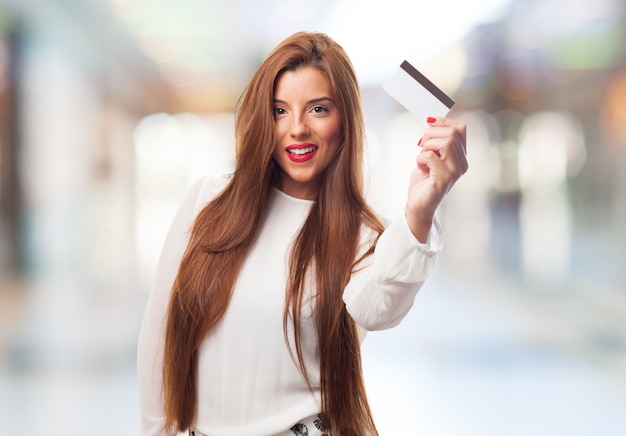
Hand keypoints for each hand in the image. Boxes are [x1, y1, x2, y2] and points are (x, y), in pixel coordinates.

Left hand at [405, 116, 467, 241]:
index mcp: (461, 156)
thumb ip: (435, 140)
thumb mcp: (429, 155)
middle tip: (421, 146)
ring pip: (445, 142)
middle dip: (430, 134)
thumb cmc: (423, 181)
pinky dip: (420, 158)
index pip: (460, 128)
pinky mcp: (444, 179)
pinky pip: (431, 157)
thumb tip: (432, 120)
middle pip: (452, 133)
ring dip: (426, 146)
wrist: (418, 206)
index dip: (443, 122)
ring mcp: (455, 172)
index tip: (428, 124)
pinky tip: (421, 167)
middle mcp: (462, 164)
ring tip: (422, 158)